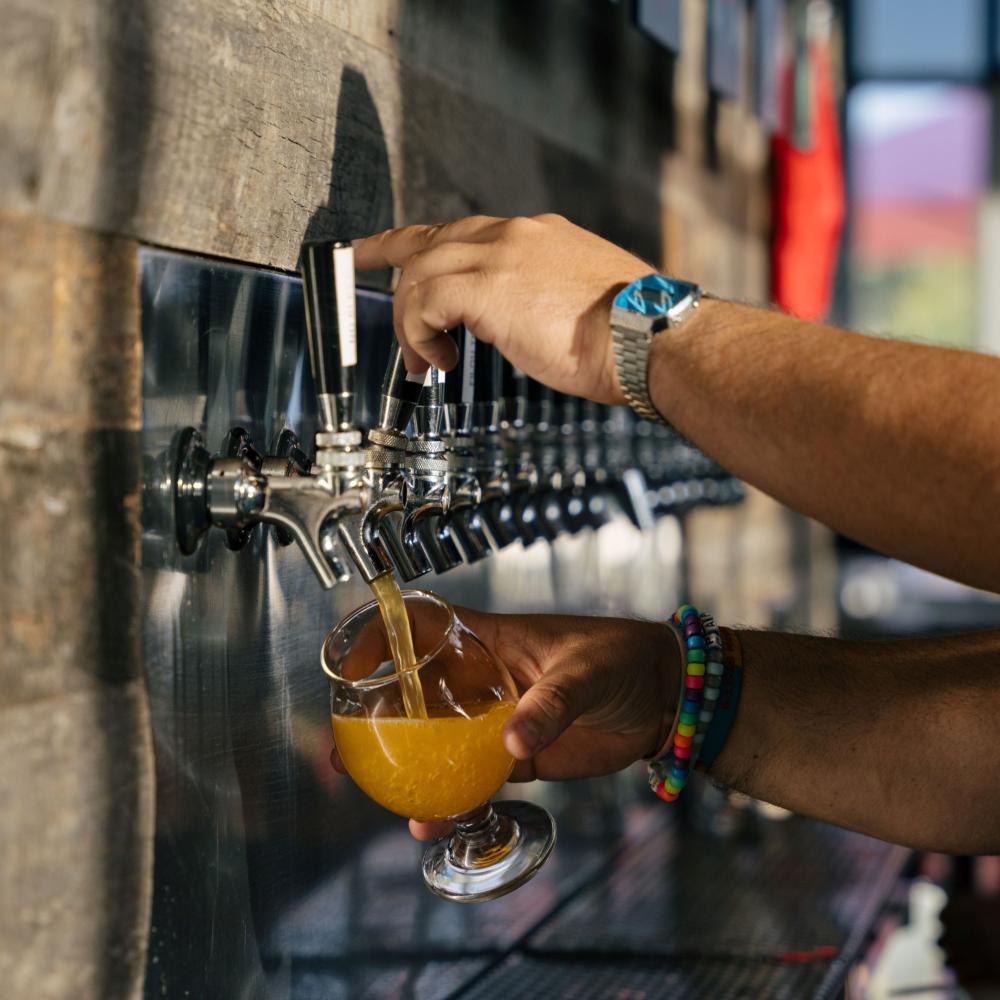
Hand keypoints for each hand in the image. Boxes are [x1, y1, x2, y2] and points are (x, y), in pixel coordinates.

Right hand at [329, 608, 680, 839]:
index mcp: (491, 641)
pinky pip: (476, 778)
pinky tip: (435, 820)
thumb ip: (550, 704)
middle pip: (416, 695)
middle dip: (376, 721)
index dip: (382, 639)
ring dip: (408, 767)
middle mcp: (484, 680)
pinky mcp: (519, 757)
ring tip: (381, 795)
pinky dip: (454, 799)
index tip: (352, 666)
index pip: (423, 629)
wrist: (664, 697)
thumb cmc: (623, 658)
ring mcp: (498, 720)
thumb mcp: (585, 671)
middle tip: (345, 752)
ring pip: (439, 744)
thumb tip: (511, 742)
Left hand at [352, 214, 650, 403]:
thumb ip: (540, 297)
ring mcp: (500, 256)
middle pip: (429, 242)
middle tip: (370, 290)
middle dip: (391, 269)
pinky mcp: (487, 287)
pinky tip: (438, 361)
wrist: (650, 337)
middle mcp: (515, 235)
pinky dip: (419, 334)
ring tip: (425, 361)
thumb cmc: (628, 335)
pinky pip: (424, 301)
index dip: (418, 242)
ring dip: (412, 322)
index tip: (386, 248)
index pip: (463, 231)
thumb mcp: (579, 303)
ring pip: (420, 271)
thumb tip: (518, 322)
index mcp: (537, 237)